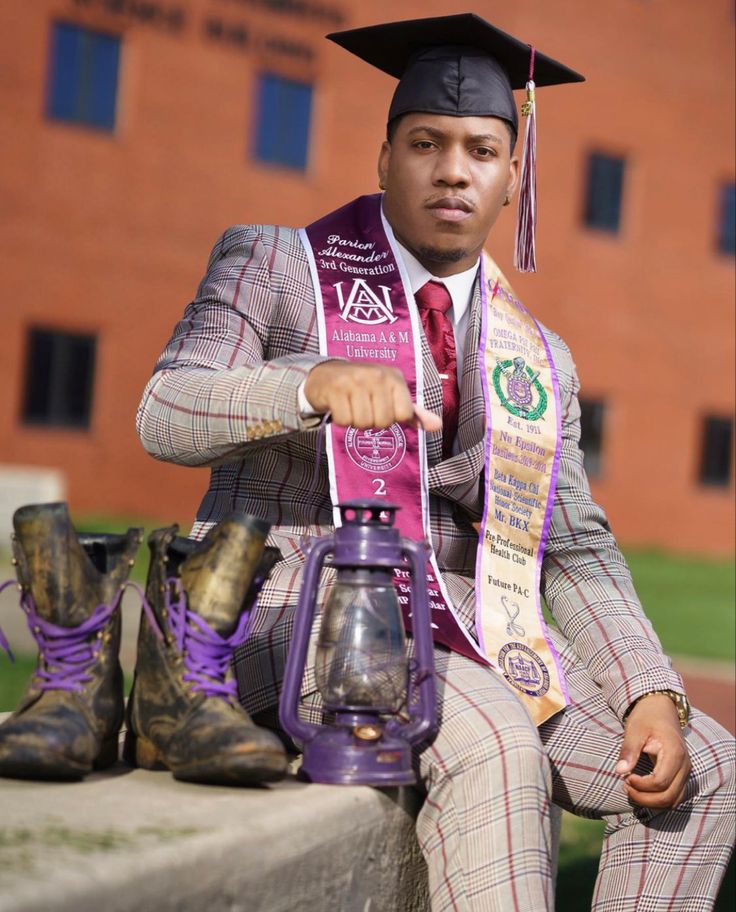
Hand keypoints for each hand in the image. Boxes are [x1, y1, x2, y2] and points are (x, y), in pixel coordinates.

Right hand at [304, 361, 441, 431]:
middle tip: (364, 408)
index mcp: (394, 377)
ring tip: (352, 406)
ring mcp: (355, 380)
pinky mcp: (336, 388)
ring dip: (355, 421)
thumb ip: (413, 412)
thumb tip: (437, 426)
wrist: (325, 375)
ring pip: (363, 423)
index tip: (381, 408)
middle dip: (372, 422)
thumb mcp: (390, 395)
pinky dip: (341, 420)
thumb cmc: (363, 388)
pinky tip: (340, 406)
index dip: (391, 419)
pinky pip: (345, 421)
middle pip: (383, 422)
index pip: (404, 415)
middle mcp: (377, 376)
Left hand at [615, 693, 690, 808]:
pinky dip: (658, 799)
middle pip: (669, 797)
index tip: (625, 777)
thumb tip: (620, 771)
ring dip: (651, 802)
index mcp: (675, 753)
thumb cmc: (647, 717)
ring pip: (673, 801)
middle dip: (645, 799)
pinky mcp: (681, 775)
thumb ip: (629, 750)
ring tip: (631, 789)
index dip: (641, 786)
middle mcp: (684, 766)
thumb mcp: (635, 729)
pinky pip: (673, 796)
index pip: (660, 782)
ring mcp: (685, 772)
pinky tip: (641, 790)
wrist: (661, 708)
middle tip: (625, 787)